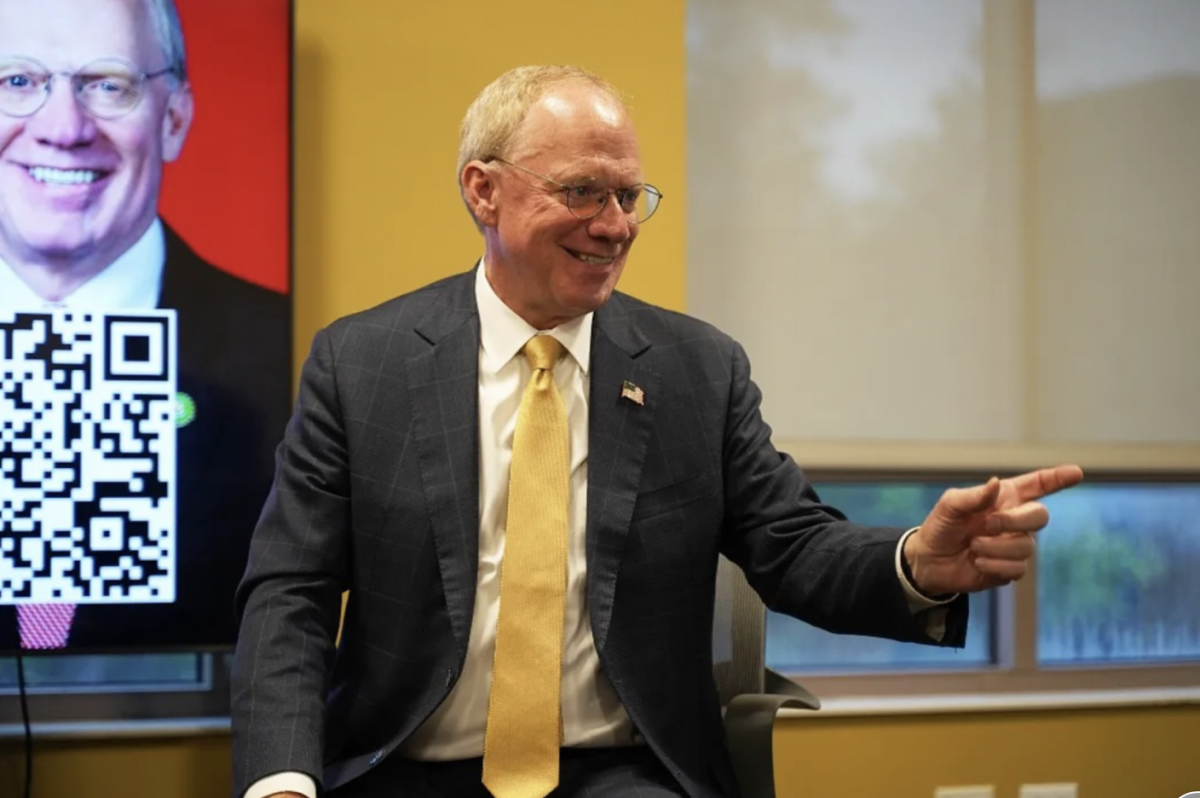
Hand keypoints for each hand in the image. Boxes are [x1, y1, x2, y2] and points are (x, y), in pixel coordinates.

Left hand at [905, 464, 1084, 595]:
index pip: (1037, 485)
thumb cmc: (941, 526)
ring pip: (1027, 546)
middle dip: (1015, 521)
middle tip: (987, 524)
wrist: (929, 560)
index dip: (1057, 478)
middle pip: (1040, 516)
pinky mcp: (1010, 568)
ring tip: (973, 546)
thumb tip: (996, 483)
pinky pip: (1018, 568)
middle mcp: (1014, 520)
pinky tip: (978, 562)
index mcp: (1004, 498)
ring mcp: (1014, 545)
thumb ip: (973, 495)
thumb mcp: (950, 506)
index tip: (1076, 472)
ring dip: (996, 547)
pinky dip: (995, 565)